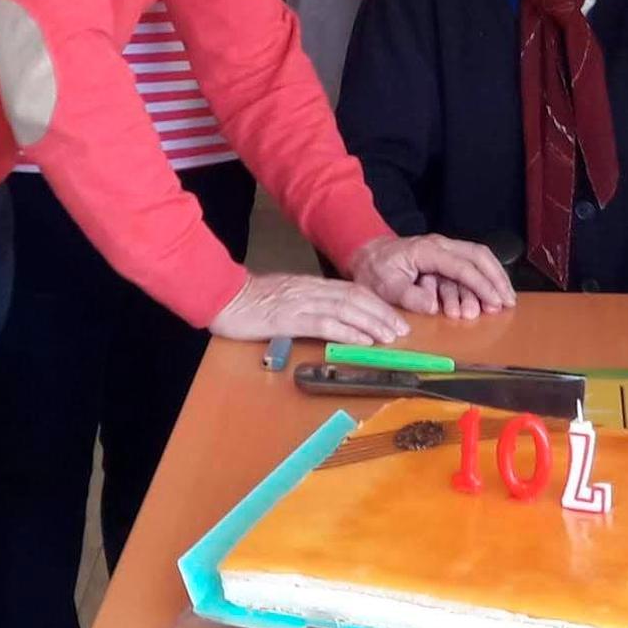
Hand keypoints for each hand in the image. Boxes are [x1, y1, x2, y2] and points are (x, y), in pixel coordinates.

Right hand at [208, 272, 408, 343]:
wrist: (226, 297)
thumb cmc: (253, 301)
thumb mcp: (288, 297)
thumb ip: (310, 303)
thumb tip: (334, 317)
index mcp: (313, 285)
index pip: (354, 291)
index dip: (377, 304)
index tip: (395, 318)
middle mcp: (313, 291)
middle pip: (356, 299)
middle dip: (382, 314)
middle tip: (402, 330)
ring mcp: (302, 303)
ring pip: (346, 310)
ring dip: (372, 323)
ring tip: (390, 337)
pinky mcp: (290, 319)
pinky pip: (325, 324)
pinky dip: (347, 332)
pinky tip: (362, 341)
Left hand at [349, 234, 516, 320]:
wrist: (366, 254)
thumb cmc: (375, 270)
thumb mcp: (386, 286)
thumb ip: (409, 296)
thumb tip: (434, 306)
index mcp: (428, 250)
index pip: (462, 267)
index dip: (481, 285)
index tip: (496, 301)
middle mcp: (441, 246)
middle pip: (479, 256)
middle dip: (496, 278)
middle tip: (508, 300)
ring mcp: (444, 251)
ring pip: (477, 260)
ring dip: (489, 283)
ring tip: (495, 307)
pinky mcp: (443, 259)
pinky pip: (466, 268)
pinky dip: (477, 284)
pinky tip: (483, 300)